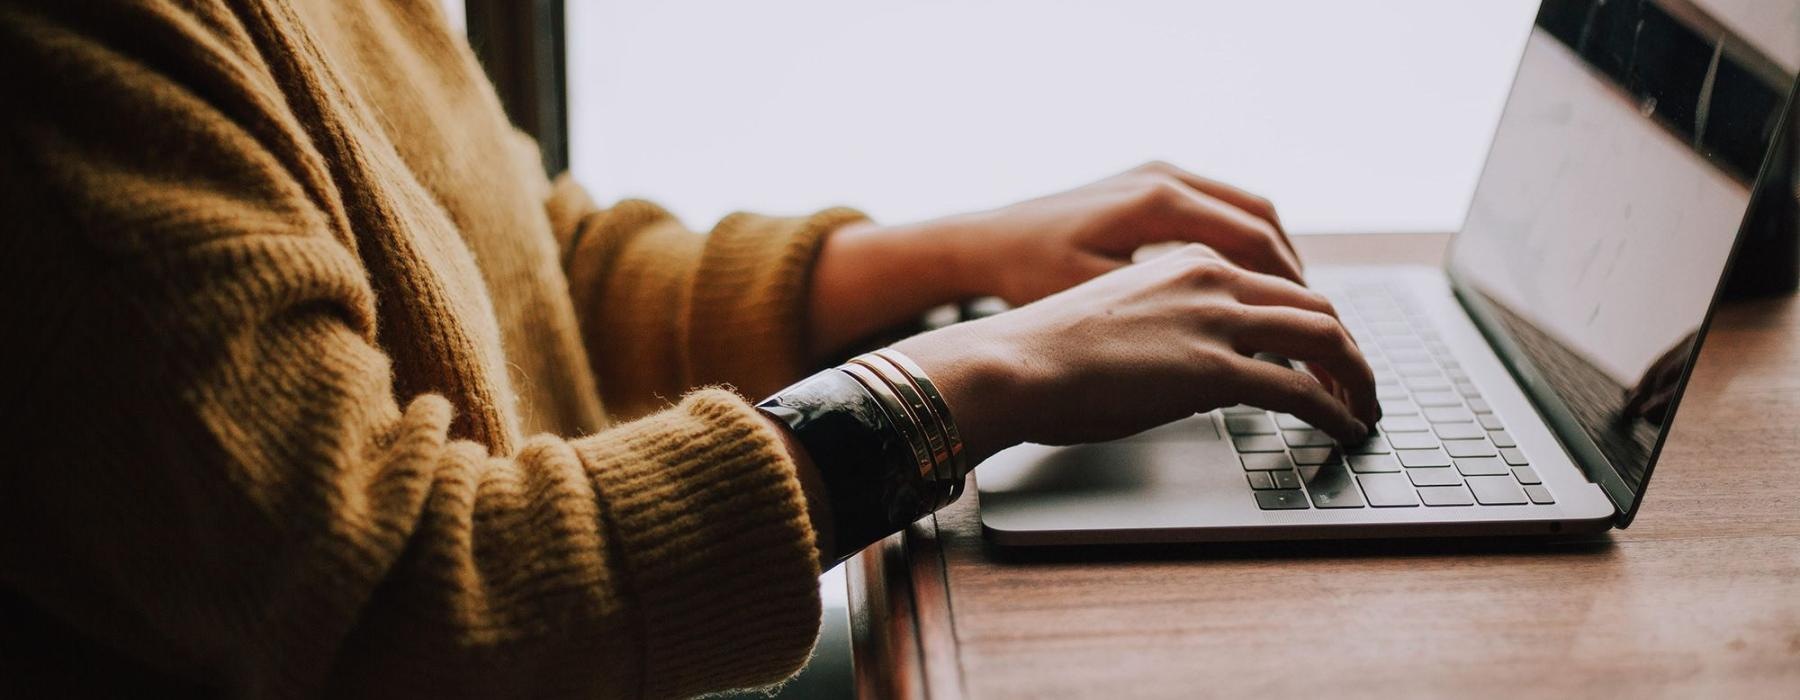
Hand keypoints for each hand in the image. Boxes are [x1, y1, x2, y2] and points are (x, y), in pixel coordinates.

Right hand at [891, 244, 1378, 464]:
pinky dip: (1336, 410)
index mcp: (1187, 260)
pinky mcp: (1214, 368)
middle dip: (1348, 349)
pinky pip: (1301, 389)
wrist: (1011, 363)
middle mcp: (1211, 277)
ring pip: (1324, 337)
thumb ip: (1169, 328)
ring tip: (1364, 409)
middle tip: (1359, 384)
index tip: (1324, 353)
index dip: (1312, 320)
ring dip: (1356, 377)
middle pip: (1314, 305)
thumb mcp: (1120, 318)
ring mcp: (1215, 319)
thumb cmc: (1045, 352)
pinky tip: (1344, 428)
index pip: (1276, 283)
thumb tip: (1194, 370)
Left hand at [941, 160, 1300, 305]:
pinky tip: (1249, 284)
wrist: (984, 243)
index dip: (1292, 291)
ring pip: (1247, 211)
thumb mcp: (1099, 302)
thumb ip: (1169, 316)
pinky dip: (1245, 244)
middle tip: (1319, 325)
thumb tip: (1238, 347)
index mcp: (1159, 203)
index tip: (1315, 331)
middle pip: (1263, 222)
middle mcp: (1166, 178)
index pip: (1255, 243)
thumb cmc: (1029, 277)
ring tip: (1294, 308)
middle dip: (1296, 277)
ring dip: (1275, 258)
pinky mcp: (1149, 184)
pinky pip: (1219, 208)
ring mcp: (1158, 175)